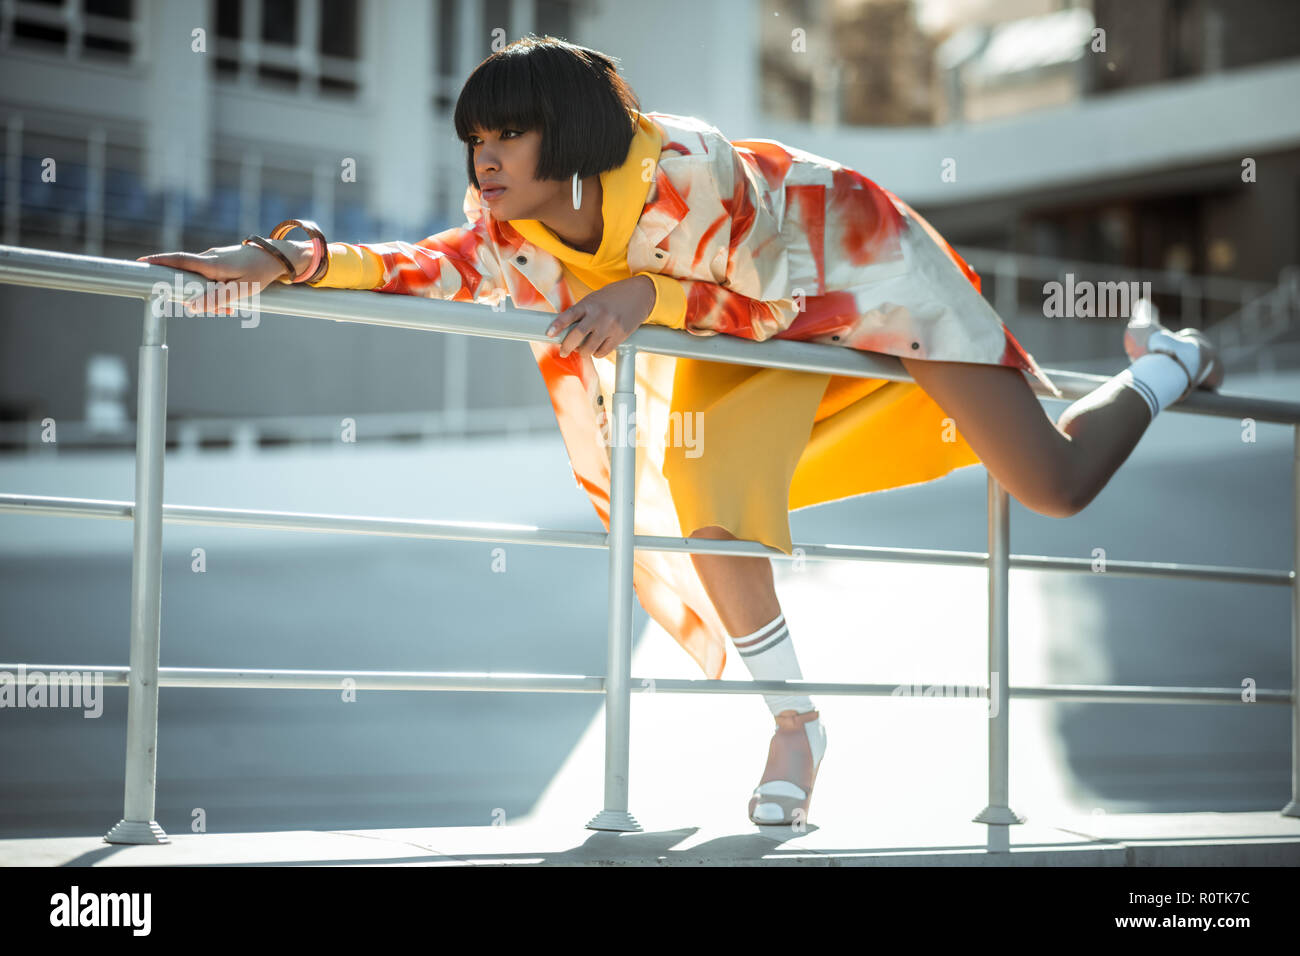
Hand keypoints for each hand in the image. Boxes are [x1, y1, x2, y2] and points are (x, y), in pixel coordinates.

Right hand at [135, 241, 305, 313]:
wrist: (279, 257)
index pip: (178, 260)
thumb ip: (216, 299)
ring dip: (207, 298)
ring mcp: (214, 258)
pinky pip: (209, 279)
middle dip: (188, 294)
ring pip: (199, 281)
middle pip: (186, 276)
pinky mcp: (220, 262)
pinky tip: (229, 305)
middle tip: (200, 310)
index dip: (157, 262)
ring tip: (227, 312)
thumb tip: (191, 307)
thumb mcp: (241, 290)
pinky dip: (214, 292)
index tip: (138, 264)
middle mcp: (209, 258)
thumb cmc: (261, 272)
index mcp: (211, 263)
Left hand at [545, 275, 655, 358]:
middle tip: (563, 351)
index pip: (569, 315)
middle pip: (577, 335)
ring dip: (582, 352)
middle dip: (567, 347)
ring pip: (589, 348)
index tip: (549, 334)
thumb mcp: (595, 298)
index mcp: (590, 303)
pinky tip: (596, 349)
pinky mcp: (620, 336)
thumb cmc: (614, 296)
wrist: (640, 294)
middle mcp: (599, 315)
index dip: (558, 325)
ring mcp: (610, 326)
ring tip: (581, 350)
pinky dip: (596, 353)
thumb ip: (582, 311)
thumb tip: (566, 329)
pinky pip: (603, 352)